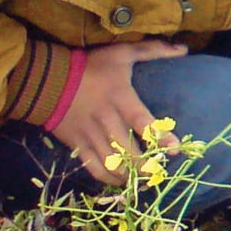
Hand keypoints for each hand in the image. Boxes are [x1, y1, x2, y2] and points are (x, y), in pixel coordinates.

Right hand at [50, 40, 187, 180]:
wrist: (47, 80)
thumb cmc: (90, 66)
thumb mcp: (122, 52)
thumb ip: (152, 50)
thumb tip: (183, 49)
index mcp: (119, 97)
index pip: (141, 120)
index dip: (158, 136)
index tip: (174, 149)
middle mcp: (104, 118)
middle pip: (127, 148)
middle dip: (145, 164)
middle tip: (160, 172)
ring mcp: (88, 133)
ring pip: (110, 161)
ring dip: (128, 173)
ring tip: (144, 180)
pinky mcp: (75, 142)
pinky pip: (91, 165)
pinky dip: (106, 177)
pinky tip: (120, 181)